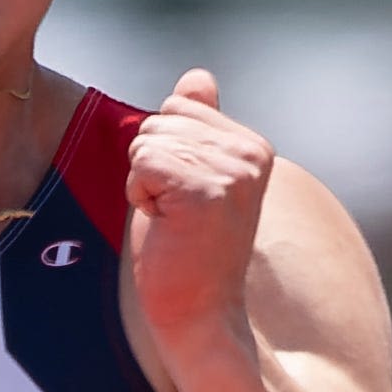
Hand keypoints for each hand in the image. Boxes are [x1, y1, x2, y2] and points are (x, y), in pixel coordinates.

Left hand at [119, 64, 280, 383]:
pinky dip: (139, 195)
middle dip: (151, 164)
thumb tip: (197, 76)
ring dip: (144, 183)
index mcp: (252, 146)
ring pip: (147, 140)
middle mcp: (250, 153)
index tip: (185, 197)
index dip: (163, 152)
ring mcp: (232, 171)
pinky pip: (142, 163)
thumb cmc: (186, 251)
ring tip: (173, 221)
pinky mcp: (206, 190)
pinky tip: (165, 225)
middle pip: (160, 118)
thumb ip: (196, 126)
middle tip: (176, 212)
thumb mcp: (191, 177)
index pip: (179, 105)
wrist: (199, 314)